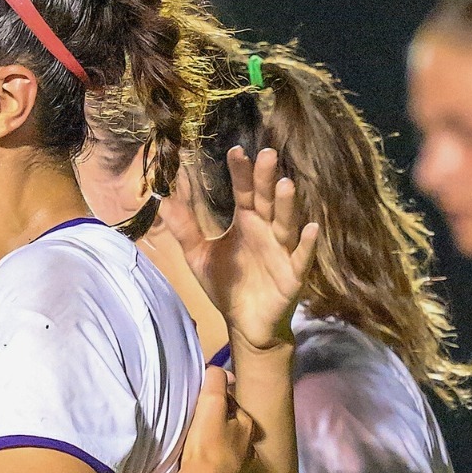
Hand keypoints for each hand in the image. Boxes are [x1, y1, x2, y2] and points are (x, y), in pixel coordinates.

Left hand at [156, 146, 320, 351]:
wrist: (245, 322)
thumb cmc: (226, 284)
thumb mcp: (198, 254)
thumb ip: (184, 227)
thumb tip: (161, 200)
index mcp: (246, 223)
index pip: (244, 192)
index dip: (241, 173)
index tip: (236, 150)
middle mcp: (266, 231)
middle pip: (267, 200)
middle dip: (266, 179)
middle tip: (267, 153)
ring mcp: (282, 251)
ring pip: (286, 224)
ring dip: (288, 205)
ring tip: (286, 184)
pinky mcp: (292, 275)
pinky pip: (301, 257)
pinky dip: (307, 244)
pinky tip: (310, 228)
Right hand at [178, 365, 254, 472]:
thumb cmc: (207, 449)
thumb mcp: (210, 408)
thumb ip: (215, 386)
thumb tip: (218, 369)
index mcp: (246, 429)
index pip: (237, 411)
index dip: (223, 407)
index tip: (208, 407)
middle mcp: (251, 453)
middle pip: (239, 437)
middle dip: (228, 434)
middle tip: (207, 434)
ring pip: (238, 463)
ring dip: (227, 459)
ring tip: (208, 460)